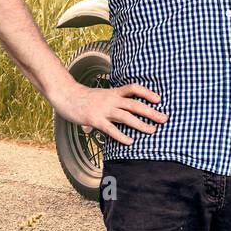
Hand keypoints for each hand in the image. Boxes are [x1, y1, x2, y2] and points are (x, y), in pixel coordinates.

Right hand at [50, 81, 166, 145]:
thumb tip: (116, 113)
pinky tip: (130, 141)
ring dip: (141, 124)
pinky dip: (122, 136)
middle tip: (164, 118)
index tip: (159, 99)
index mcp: (113, 92)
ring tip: (152, 131)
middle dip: (151, 111)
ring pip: (126, 116)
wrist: (65, 95)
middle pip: (135, 104)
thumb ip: (110, 103)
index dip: (147, 93)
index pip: (133, 88)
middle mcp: (111, 100)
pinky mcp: (95, 120)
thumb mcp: (100, 96)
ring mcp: (103, 109)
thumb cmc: (83, 97)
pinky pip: (111, 129)